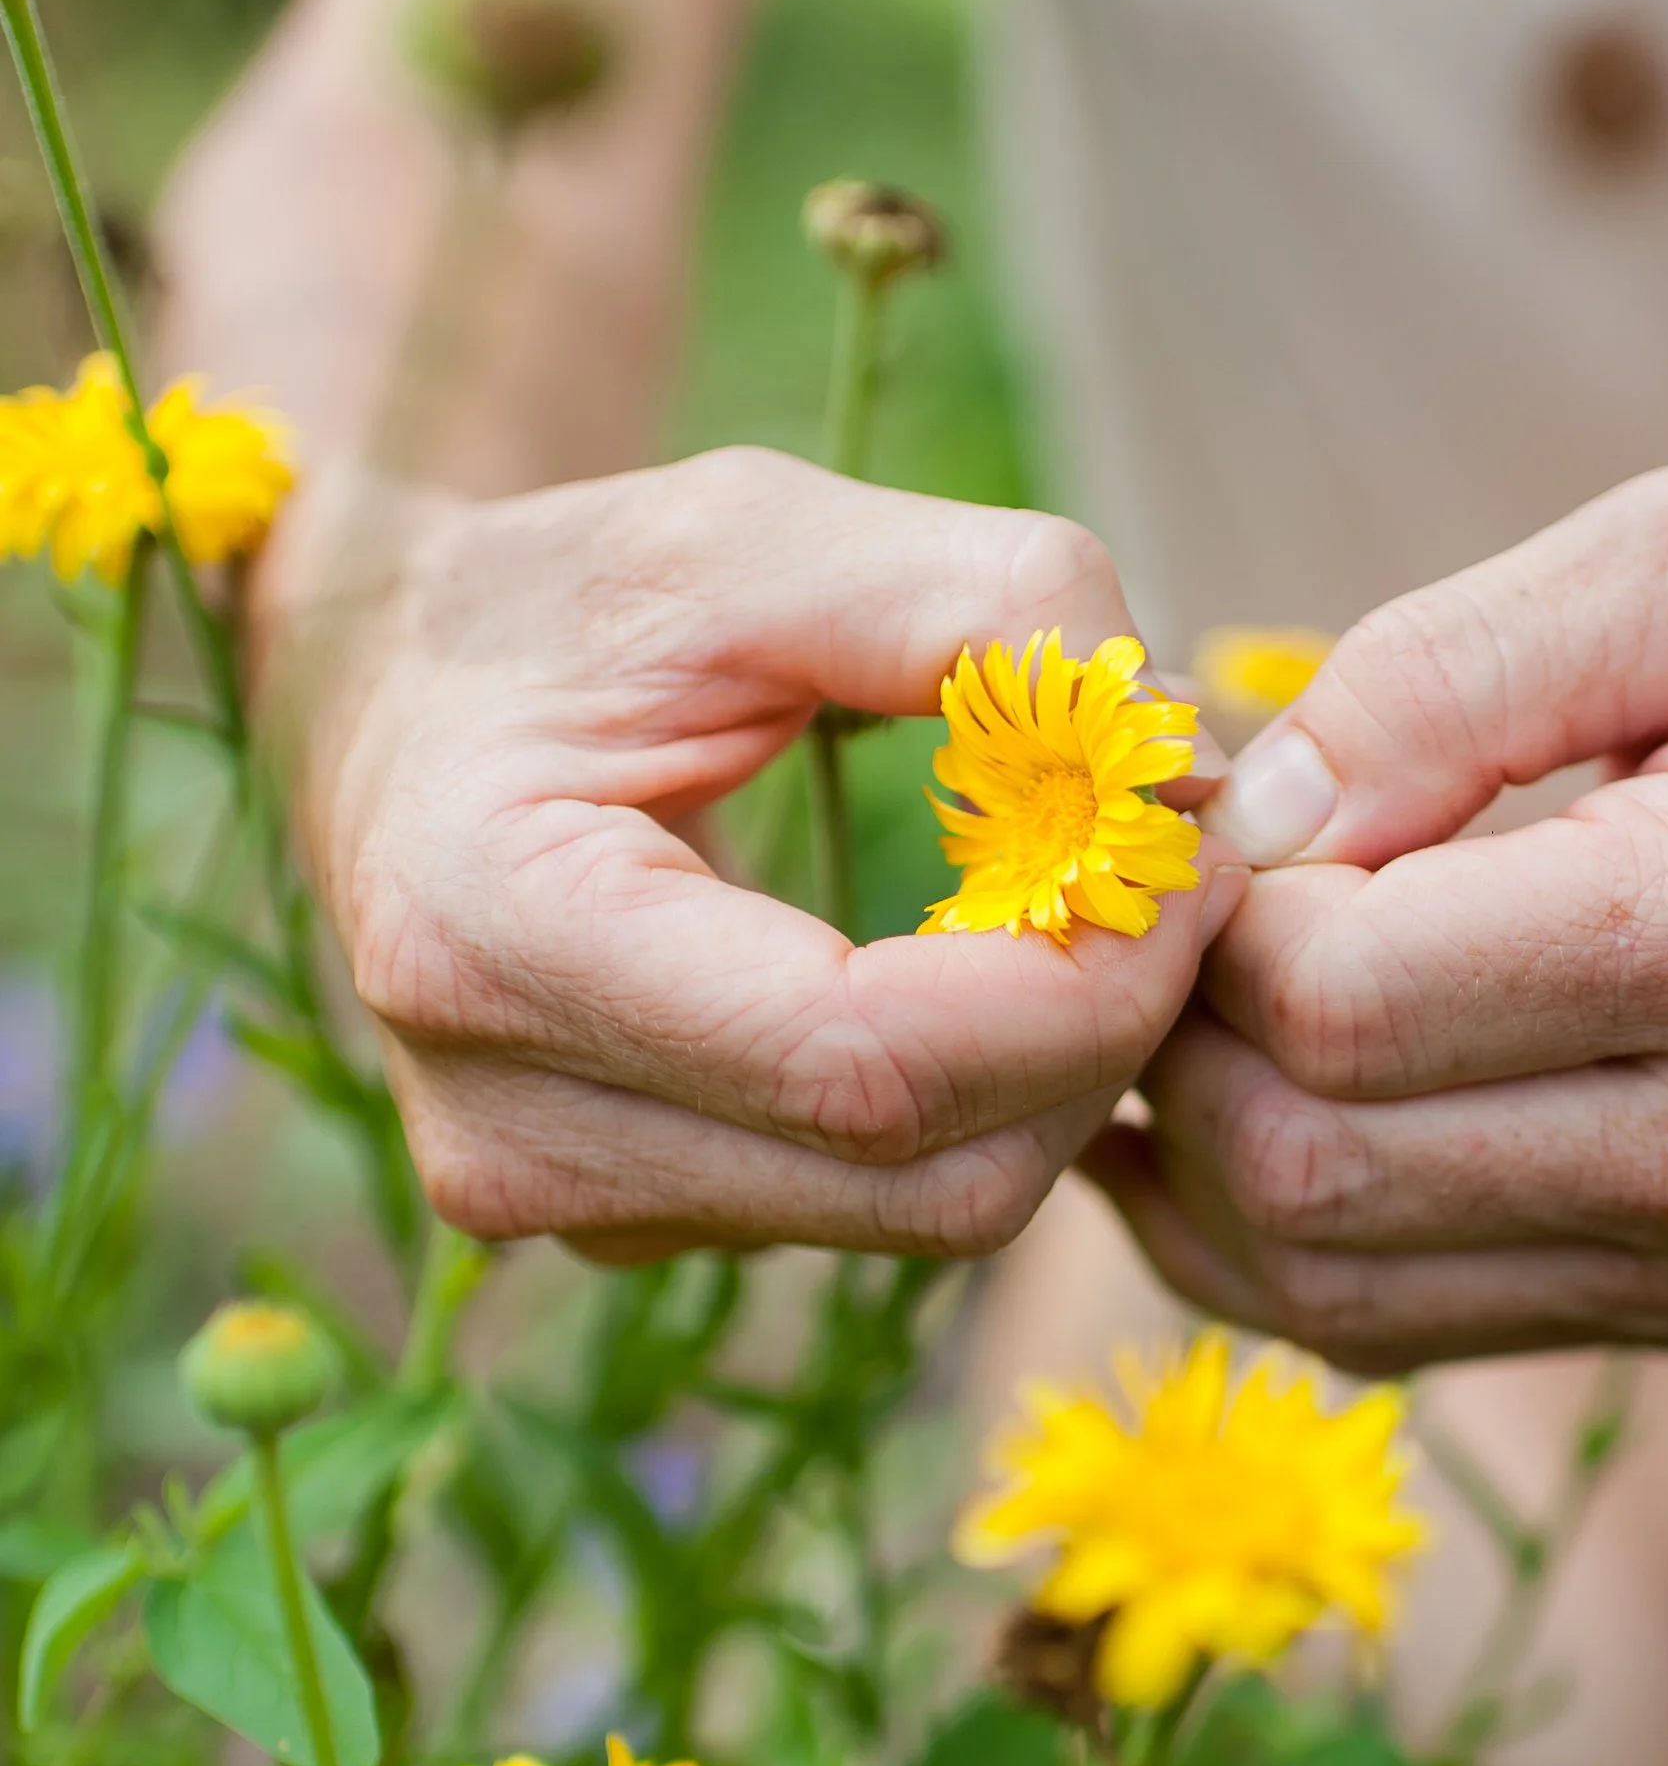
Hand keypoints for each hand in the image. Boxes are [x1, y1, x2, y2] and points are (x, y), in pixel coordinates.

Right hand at [252, 447, 1236, 1260]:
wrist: (380, 701)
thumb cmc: (562, 598)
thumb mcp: (753, 532)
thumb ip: (978, 604)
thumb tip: (1182, 760)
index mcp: (493, 938)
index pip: (868, 1062)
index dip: (1083, 978)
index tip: (1188, 851)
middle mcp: (509, 1129)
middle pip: (928, 1175)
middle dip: (1105, 1031)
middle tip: (1180, 873)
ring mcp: (568, 1210)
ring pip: (932, 1212)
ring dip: (1064, 1069)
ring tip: (1094, 899)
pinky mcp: (634, 1232)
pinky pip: (887, 1207)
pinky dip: (992, 1097)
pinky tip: (1001, 969)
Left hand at [1093, 462, 1667, 1368]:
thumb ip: (1443, 668)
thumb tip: (1246, 824)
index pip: (1344, 998)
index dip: (1218, 913)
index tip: (1225, 816)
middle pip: (1307, 1163)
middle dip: (1184, 1034)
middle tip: (1181, 917)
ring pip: (1315, 1278)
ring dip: (1195, 1148)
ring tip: (1206, 1000)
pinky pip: (1378, 1328)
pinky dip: (1262, 1229)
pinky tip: (1251, 1096)